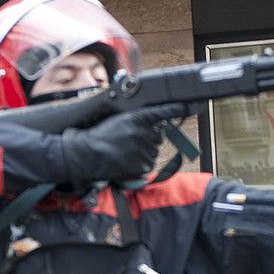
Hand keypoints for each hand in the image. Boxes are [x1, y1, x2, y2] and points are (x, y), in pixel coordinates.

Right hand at [60, 103, 187, 183]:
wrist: (87, 154)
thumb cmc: (101, 135)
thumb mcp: (120, 119)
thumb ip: (139, 119)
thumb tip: (157, 123)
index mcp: (138, 119)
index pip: (163, 112)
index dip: (176, 110)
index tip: (186, 107)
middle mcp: (144, 134)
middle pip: (158, 136)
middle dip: (148, 137)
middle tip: (129, 140)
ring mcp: (144, 151)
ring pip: (154, 151)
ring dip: (144, 151)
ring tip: (124, 151)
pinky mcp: (142, 166)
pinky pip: (148, 164)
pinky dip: (140, 163)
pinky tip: (126, 160)